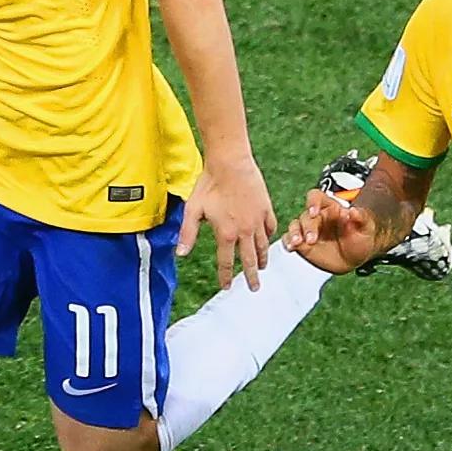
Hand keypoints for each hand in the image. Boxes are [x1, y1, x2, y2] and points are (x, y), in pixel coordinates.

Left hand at [179, 151, 276, 290]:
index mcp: (226, 234)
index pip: (226, 263)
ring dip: (262, 259)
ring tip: (263, 268)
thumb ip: (187, 233)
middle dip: (251, 277)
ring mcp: (257, 220)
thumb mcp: (193, 209)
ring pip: (263, 246)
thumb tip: (180, 253)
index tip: (227, 287)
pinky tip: (268, 240)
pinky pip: (271, 228)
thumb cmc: (209, 184)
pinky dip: (270, 237)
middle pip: (249, 260)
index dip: (226, 277)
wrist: (230, 162)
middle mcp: (244, 231)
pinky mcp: (266, 208)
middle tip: (254, 288)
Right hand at [280, 187, 381, 273]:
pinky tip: (291, 248)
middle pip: (305, 216)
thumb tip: (353, 211)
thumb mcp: (366, 227)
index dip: (312, 202)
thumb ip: (361, 218)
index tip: (314, 212)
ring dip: (294, 234)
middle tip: (312, 240)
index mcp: (330, 207)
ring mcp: (308, 231)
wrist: (357, 257)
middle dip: (307, 228)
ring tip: (296, 243)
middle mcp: (317, 217)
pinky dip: (288, 242)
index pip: (316, 197)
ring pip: (295, 226)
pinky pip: (290, 240)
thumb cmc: (360, 238)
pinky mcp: (303, 244)